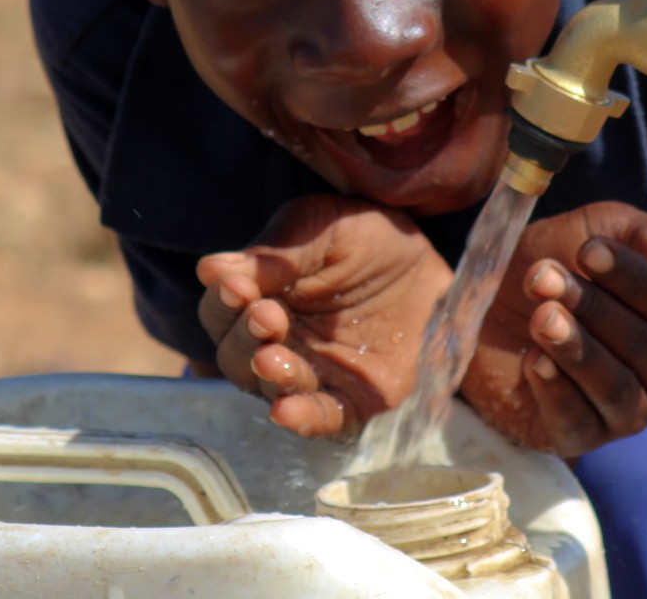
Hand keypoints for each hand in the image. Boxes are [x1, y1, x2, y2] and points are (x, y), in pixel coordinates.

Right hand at [197, 195, 452, 440]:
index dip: (224, 301)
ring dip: (267, 376)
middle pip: (235, 354)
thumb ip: (277, 251)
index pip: (221, 309)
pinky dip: (302, 419)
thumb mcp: (324, 228)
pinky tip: (287, 412)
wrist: (434, 266)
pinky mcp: (351, 401)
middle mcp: (276, 341)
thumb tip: (211, 270)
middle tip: (266, 316)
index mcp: (261, 297)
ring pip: (269, 388)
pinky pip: (321, 418)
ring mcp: (312, 374)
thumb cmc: (369, 240)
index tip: (236, 287)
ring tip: (272, 358)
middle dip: (245, 337)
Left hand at [460, 201, 646, 456]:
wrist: (491, 301)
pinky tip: (533, 361)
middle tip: (542, 278)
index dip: (630, 276)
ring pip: (615, 387)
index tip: (587, 250)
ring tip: (540, 317)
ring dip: (575, 348)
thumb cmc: (558, 263)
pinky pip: (577, 420)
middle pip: (642, 345)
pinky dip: (556, 390)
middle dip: (591, 307)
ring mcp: (627, 410)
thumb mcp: (600, 230)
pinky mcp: (580, 436)